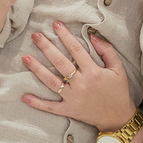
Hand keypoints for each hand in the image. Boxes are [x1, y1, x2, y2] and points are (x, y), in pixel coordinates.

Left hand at [21, 22, 136, 131]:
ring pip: (51, 81)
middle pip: (60, 62)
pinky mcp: (68, 110)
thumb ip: (107, 51)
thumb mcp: (118, 69)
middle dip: (46, 47)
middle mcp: (81, 84)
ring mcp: (73, 98)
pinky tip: (24, 97)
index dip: (65, 36)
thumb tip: (92, 36)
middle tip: (35, 36)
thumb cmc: (118, 91)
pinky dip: (37, 103)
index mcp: (93, 72)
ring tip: (25, 58)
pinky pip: (50, 107)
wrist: (117, 117)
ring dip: (37, 69)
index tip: (56, 25)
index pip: (76, 50)